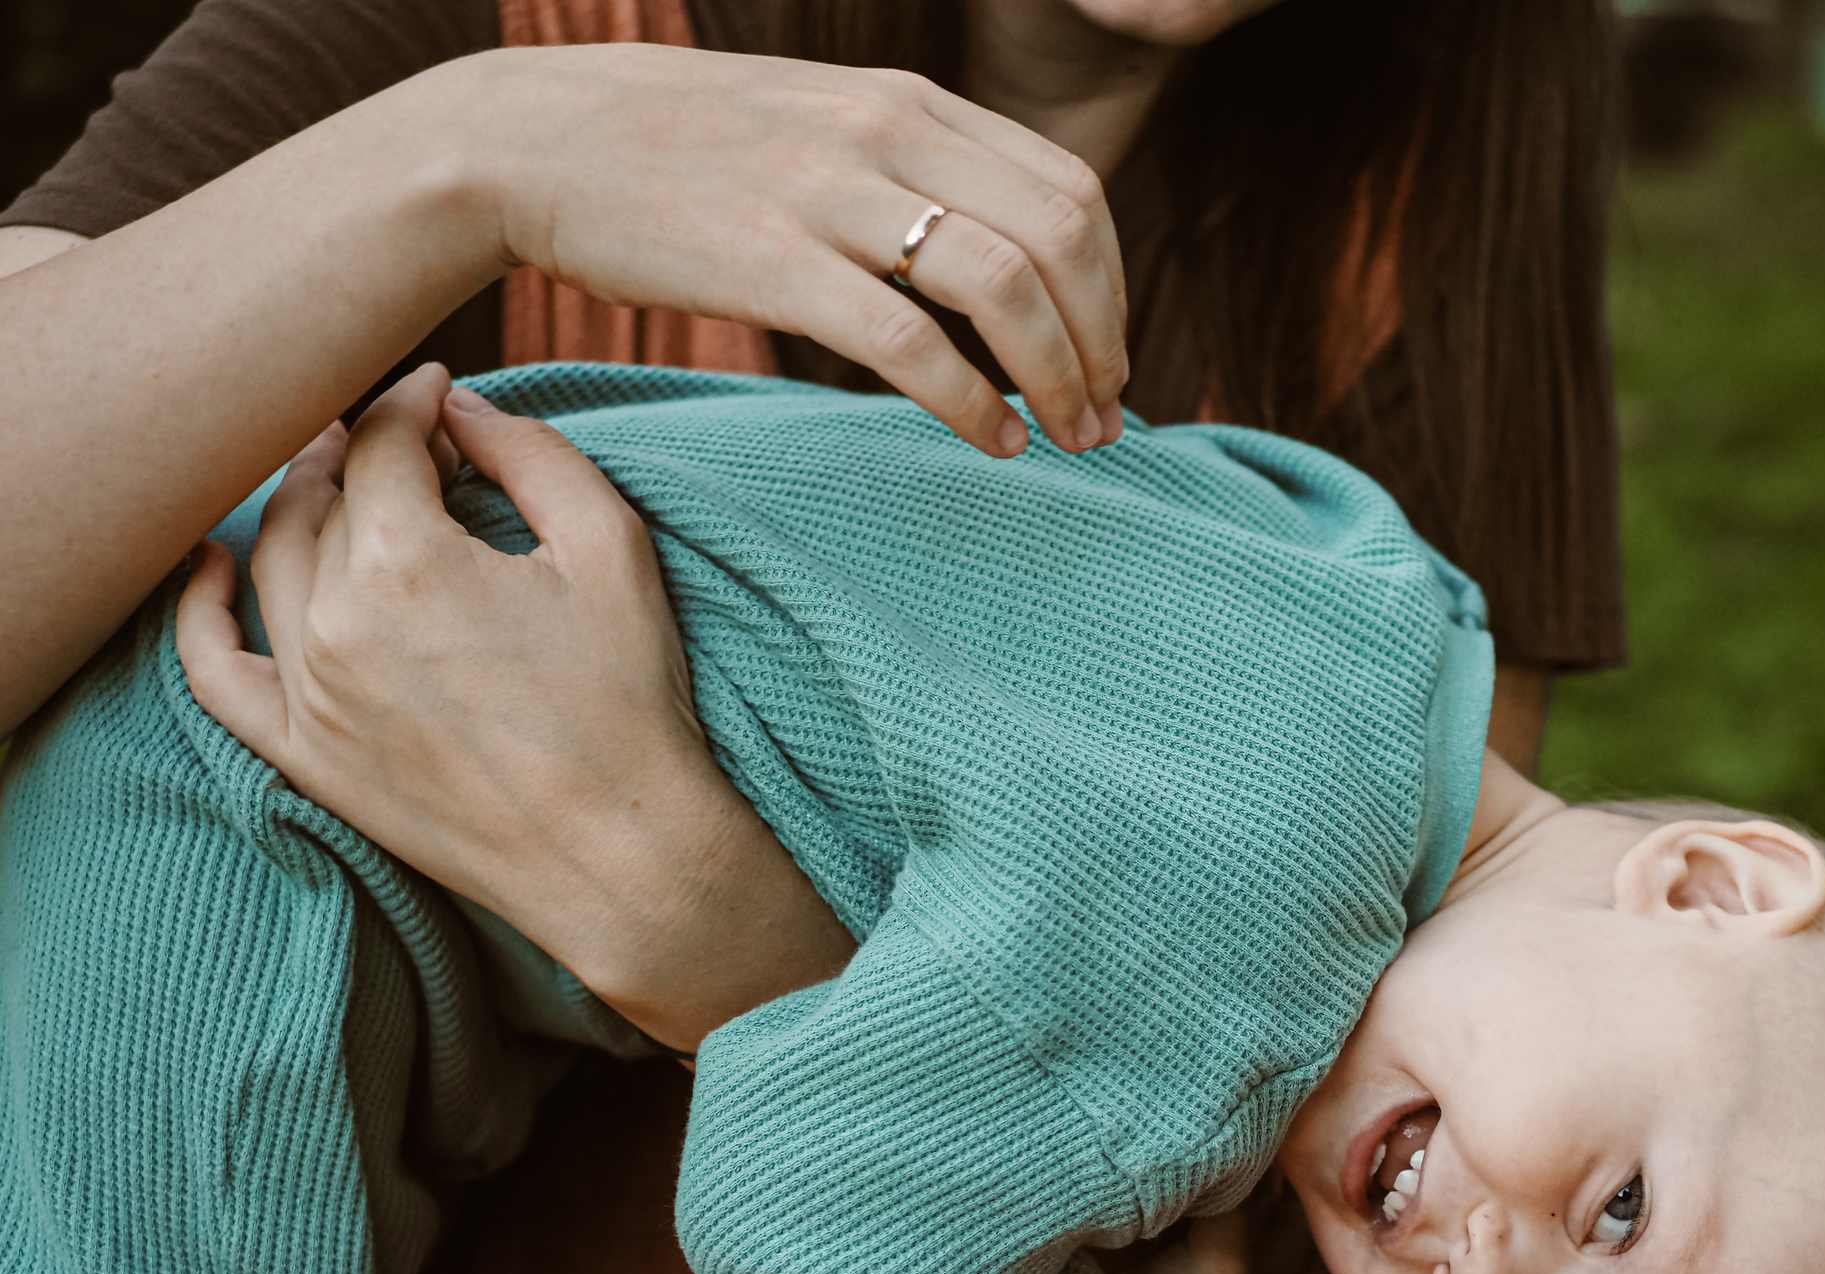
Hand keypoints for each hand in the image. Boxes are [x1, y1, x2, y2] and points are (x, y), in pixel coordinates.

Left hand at [176, 363, 853, 1051]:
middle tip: (405, 439)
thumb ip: (534, 455)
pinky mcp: (305, 754)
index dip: (412, 403)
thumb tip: (464, 410)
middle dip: (365, 452)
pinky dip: (200, 610)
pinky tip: (212, 567)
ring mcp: (311, 692)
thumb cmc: (629, 703)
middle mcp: (337, 619)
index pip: (384, 442)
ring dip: (299, 505)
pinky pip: (214, 672)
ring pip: (274, 560)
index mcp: (409, 559)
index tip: (442, 395)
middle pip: (328, 496)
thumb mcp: (610, 550)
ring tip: (335, 484)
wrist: (622, 855)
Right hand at [467, 45, 1128, 458]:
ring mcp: (829, 195)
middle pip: (1062, 239)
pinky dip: (970, 404)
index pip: (1071, 190)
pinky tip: (988, 442)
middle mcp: (886, 134)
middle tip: (1104, 418)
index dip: (1114, 286)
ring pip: (1005, 288)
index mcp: (910, 102)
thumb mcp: (820, 125)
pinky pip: (910, 345)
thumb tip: (999, 255)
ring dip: (1056, 379)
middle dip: (1103, 342)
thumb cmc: (680, 150)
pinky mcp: (773, 265)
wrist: (532, 139)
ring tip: (1064, 439)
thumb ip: (911, 173)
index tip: (1109, 358)